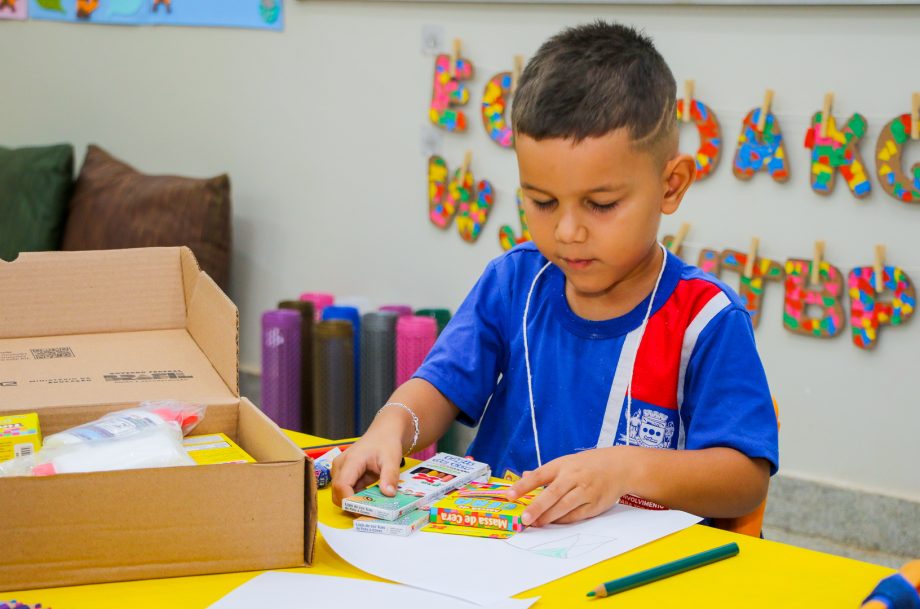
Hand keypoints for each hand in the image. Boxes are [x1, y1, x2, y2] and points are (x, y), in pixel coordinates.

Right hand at [331, 431, 402, 506]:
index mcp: (351, 460)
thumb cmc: (386, 443)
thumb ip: (390, 476)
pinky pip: (347, 493)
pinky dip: (357, 500)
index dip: (350, 501)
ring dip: (355, 504)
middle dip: (352, 507)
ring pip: (340, 495)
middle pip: (338, 493)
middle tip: (371, 516)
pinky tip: (371, 503)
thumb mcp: (392, 459)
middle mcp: (341, 466)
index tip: (365, 512)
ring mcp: (341, 471)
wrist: (384, 433)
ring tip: (373, 510)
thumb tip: (388, 494)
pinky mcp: (345, 476)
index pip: (341, 485)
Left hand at [506, 447, 634, 526]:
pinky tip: (554, 523)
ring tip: (535, 524)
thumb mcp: (566, 462)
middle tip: (523, 519)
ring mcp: (585, 490)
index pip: (539, 475)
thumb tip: (523, 477)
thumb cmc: (587, 465)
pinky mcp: (595, 504)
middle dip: (536, 507)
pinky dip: (564, 520)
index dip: (523, 485)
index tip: (509, 495)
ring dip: (548, 517)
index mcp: (562, 465)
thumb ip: (545, 473)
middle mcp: (573, 477)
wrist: (619, 466)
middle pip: (552, 493)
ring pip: (564, 506)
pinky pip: (576, 515)